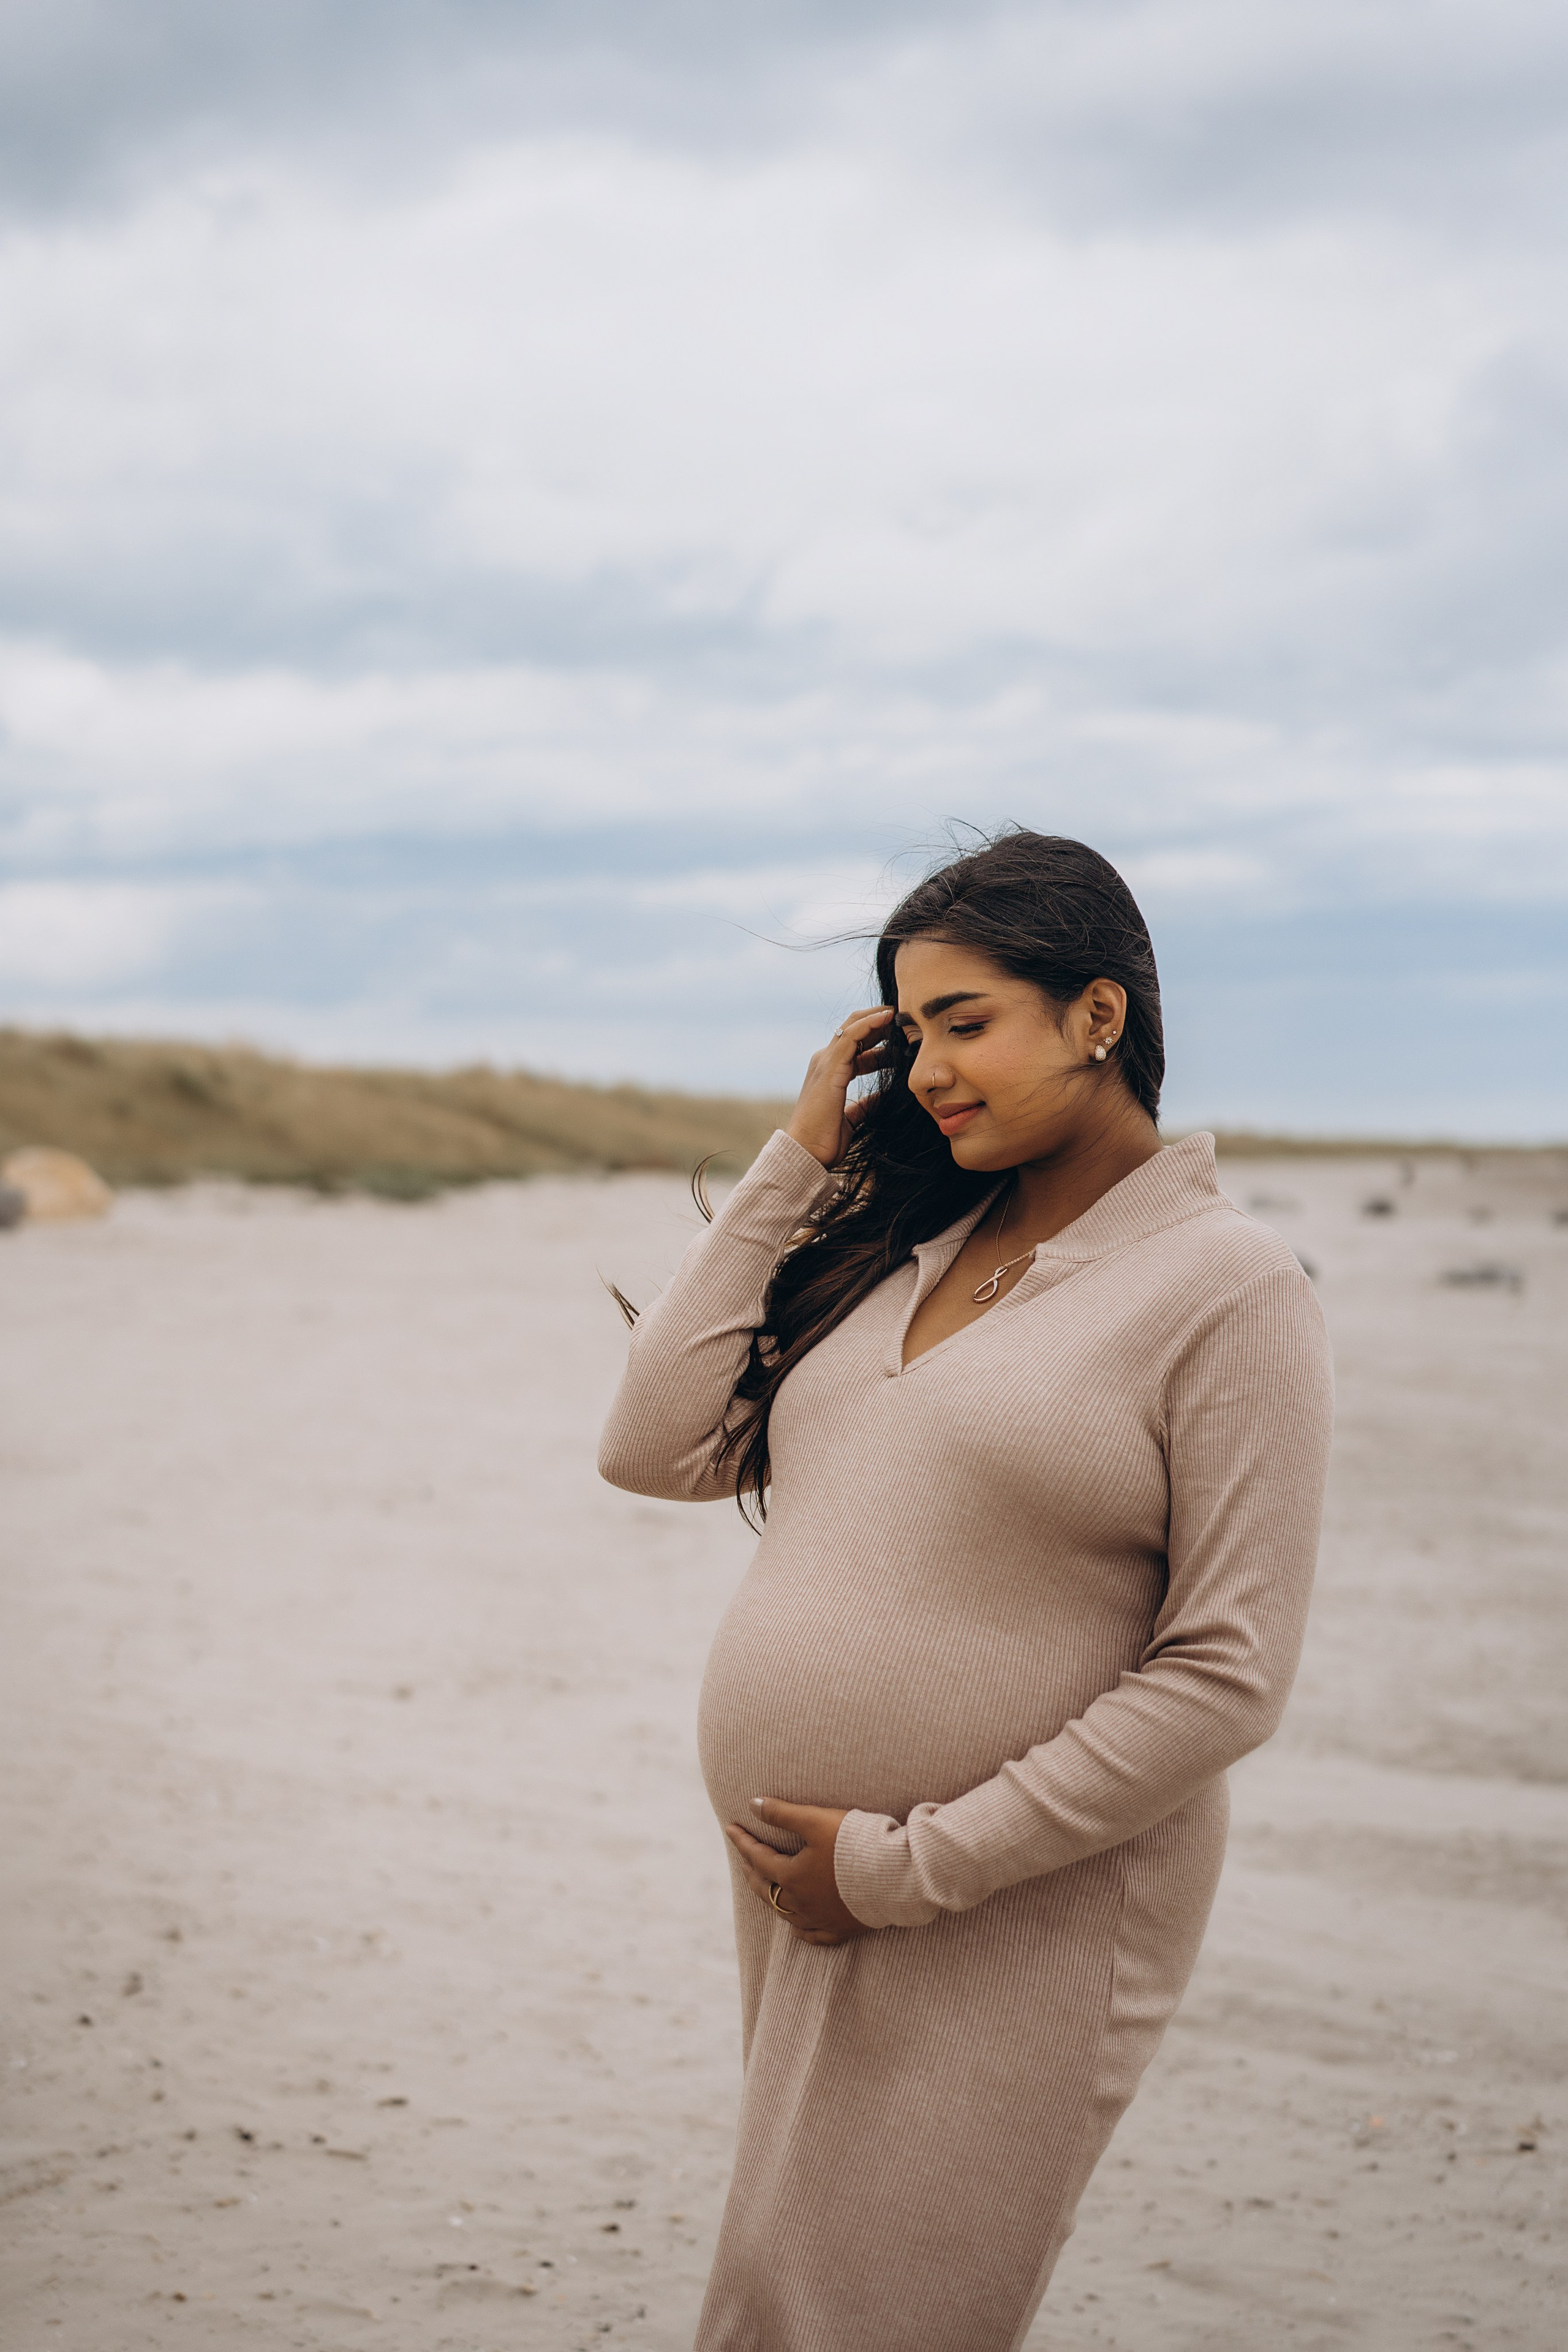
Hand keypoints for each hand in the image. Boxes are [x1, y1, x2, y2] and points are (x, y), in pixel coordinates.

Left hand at [725, 1798, 875, 1945]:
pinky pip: (813, 1936)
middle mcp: (800, 1903)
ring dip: (771, 1897)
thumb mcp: (816, 1821)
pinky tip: (796, 1928)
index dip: (742, 1841)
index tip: (730, 1827)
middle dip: (751, 1871)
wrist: (893, 1876)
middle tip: (743, 1858)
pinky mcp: (841, 1930)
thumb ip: (782, 1813)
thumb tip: (752, 1804)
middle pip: (766, 1888)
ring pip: (785, 1913)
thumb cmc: (854, 1845)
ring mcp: (820, 1920)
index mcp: (791, 1876)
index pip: (757, 1857)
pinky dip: (800, 1930)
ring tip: (765, 1886)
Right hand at [785, 1007, 894, 1167]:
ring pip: (853, 1028)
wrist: (806, 1152)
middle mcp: (825, 1063)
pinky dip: (869, 1022)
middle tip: (903, 1019)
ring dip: (876, 1017)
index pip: (855, 1046)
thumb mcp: (851, 1118)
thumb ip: (864, 1105)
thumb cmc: (824, 1139)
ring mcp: (825, 1062)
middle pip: (854, 1031)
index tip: (900, 1036)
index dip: (877, 1038)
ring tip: (899, 1012)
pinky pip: (851, 1036)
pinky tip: (886, 1016)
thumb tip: (882, 1096)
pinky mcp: (830, 1067)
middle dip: (878, 1022)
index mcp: (830, 1074)